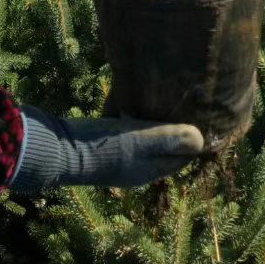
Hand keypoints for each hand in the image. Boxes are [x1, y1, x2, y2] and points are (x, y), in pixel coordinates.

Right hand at [9, 108, 203, 192]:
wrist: (59, 148)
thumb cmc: (103, 147)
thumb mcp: (138, 141)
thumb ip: (168, 138)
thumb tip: (202, 140)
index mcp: (150, 170)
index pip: (181, 157)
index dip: (195, 139)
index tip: (206, 116)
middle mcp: (138, 166)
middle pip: (165, 146)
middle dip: (177, 127)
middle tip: (189, 100)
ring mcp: (121, 154)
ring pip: (147, 136)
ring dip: (156, 119)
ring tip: (167, 93)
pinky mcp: (107, 141)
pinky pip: (129, 128)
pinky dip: (136, 114)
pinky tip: (137, 94)